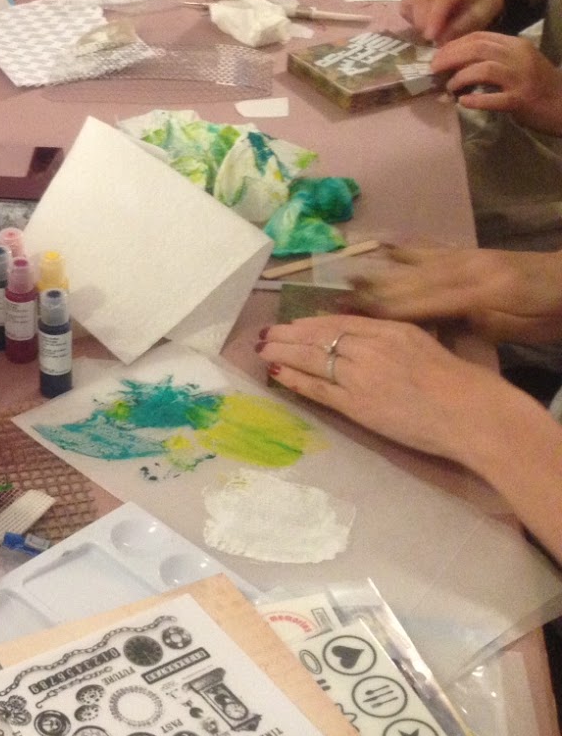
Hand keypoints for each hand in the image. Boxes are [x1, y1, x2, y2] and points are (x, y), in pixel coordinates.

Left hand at [256, 315, 521, 466]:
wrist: (472, 414)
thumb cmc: (463, 384)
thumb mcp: (426, 345)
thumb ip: (395, 338)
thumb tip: (368, 337)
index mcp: (391, 330)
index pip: (340, 322)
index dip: (312, 322)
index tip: (293, 323)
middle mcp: (371, 348)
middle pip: (319, 336)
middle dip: (288, 334)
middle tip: (266, 333)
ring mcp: (360, 376)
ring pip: (312, 358)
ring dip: (283, 352)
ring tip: (263, 349)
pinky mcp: (356, 405)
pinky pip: (318, 389)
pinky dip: (295, 380)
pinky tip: (278, 373)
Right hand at [351, 244, 561, 344]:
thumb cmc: (545, 315)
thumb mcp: (510, 328)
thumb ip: (468, 322)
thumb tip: (429, 323)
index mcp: (471, 291)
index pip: (412, 303)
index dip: (377, 310)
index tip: (344, 316)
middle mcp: (461, 268)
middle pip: (404, 281)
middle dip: (367, 291)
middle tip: (332, 299)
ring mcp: (465, 257)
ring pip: (412, 264)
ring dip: (379, 270)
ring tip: (348, 274)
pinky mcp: (472, 253)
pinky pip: (432, 249)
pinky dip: (407, 249)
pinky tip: (388, 247)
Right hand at [400, 0, 502, 44]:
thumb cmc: (477, 5)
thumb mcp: (478, 16)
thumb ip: (461, 26)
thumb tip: (439, 39)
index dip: (436, 15)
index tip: (431, 36)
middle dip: (424, 20)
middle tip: (429, 37)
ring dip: (416, 18)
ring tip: (426, 30)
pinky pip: (405, 2)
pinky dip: (410, 16)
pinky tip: (421, 22)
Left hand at [432, 31, 561, 135]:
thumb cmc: (538, 84)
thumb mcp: (519, 62)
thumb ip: (494, 57)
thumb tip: (456, 60)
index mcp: (516, 45)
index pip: (480, 36)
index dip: (454, 45)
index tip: (437, 55)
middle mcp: (519, 57)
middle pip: (477, 48)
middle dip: (450, 57)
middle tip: (434, 69)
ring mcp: (521, 78)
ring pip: (483, 69)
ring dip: (460, 78)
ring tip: (450, 88)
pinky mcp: (521, 100)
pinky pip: (492, 98)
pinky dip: (474, 100)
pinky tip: (464, 102)